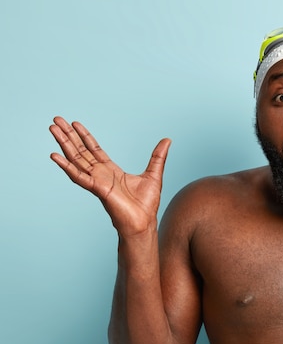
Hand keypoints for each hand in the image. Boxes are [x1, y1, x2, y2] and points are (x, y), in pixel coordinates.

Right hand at [49, 117, 170, 233]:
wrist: (144, 223)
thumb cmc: (146, 204)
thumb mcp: (154, 174)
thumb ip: (158, 157)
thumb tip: (167, 140)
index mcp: (111, 171)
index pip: (94, 150)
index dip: (84, 136)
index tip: (74, 124)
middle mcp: (100, 175)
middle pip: (81, 151)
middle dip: (69, 136)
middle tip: (56, 120)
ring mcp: (97, 182)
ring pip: (76, 160)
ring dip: (64, 144)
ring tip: (52, 129)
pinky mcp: (98, 190)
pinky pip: (79, 176)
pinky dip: (67, 166)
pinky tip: (55, 156)